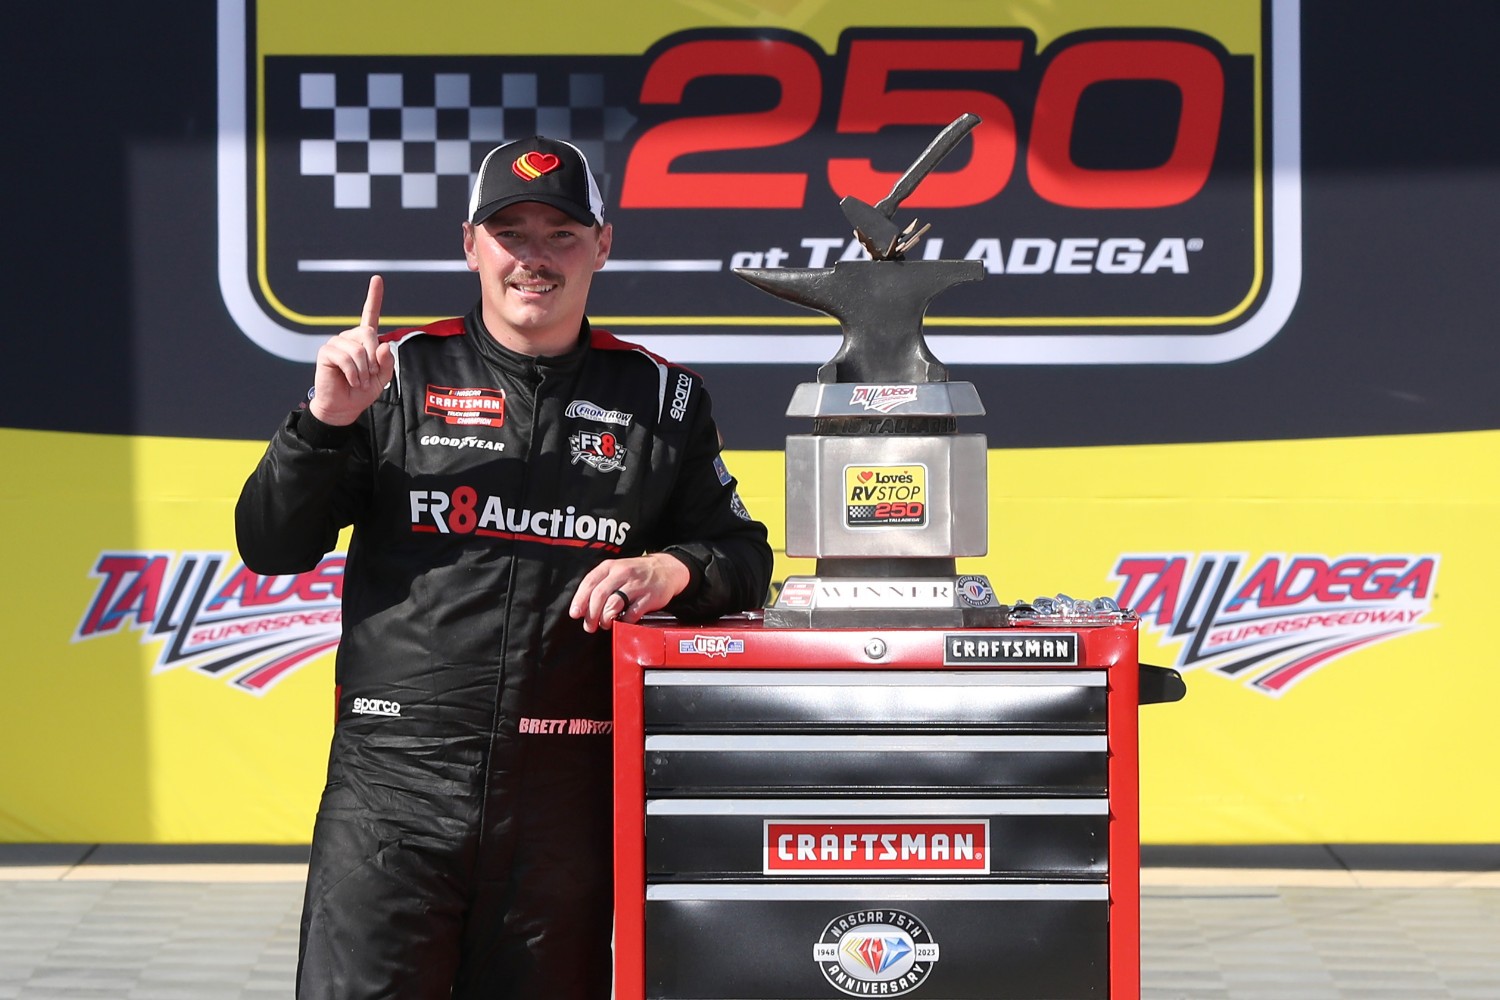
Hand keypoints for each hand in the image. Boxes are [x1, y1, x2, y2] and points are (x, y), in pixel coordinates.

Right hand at [308, 275, 395, 425]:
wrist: (344, 407)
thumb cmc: (362, 391)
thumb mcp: (382, 378)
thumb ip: (387, 362)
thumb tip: (383, 345)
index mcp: (365, 341)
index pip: (370, 315)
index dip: (374, 297)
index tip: (377, 279)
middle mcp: (350, 338)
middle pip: (369, 334)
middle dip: (374, 358)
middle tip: (370, 376)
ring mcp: (337, 343)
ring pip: (358, 349)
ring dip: (364, 371)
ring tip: (360, 381)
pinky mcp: (326, 352)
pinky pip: (345, 358)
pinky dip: (354, 373)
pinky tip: (351, 381)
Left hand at [569, 553, 691, 632]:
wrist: (666, 569)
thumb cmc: (636, 574)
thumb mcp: (616, 571)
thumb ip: (600, 585)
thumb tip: (583, 608)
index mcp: (610, 567)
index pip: (589, 582)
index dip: (580, 600)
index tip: (575, 614)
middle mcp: (622, 573)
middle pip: (599, 595)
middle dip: (591, 614)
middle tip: (590, 626)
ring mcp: (636, 585)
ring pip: (613, 604)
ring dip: (606, 618)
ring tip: (606, 624)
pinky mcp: (649, 597)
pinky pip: (632, 613)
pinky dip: (624, 621)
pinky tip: (623, 622)